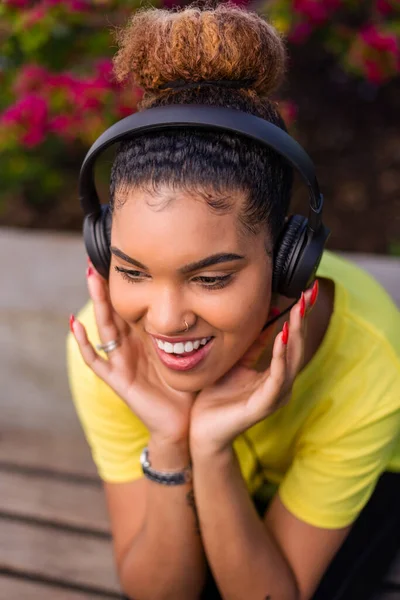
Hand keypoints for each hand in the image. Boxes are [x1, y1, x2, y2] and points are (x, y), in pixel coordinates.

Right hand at [69, 261, 194, 443]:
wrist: (184, 422)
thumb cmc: (189, 385)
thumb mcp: (194, 350)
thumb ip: (199, 328)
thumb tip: (217, 299)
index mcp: (148, 337)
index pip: (135, 305)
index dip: (130, 285)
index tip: (128, 256)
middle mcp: (132, 346)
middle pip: (117, 310)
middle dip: (109, 286)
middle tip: (101, 257)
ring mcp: (122, 361)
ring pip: (105, 327)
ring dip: (98, 303)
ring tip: (91, 278)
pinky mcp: (118, 379)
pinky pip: (96, 361)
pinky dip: (84, 343)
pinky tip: (75, 324)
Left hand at [190, 285, 316, 453]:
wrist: (201, 430)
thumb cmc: (216, 398)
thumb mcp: (235, 363)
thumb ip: (251, 346)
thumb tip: (264, 317)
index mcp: (275, 375)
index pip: (292, 341)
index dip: (300, 317)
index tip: (307, 292)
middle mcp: (280, 384)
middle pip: (297, 347)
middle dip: (303, 319)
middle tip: (310, 293)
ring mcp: (274, 396)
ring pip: (292, 360)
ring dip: (295, 333)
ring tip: (298, 311)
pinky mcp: (264, 406)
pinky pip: (277, 377)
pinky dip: (281, 356)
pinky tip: (282, 337)